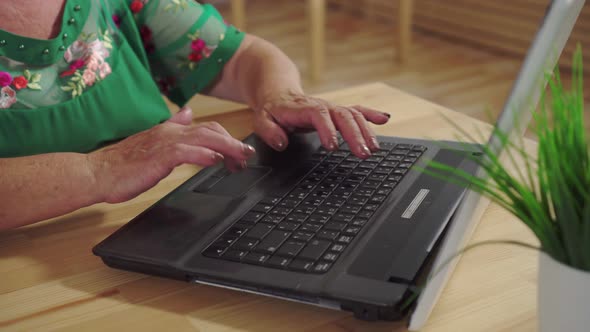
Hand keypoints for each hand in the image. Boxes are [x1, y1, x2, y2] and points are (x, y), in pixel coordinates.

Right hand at [87, 107, 254, 202]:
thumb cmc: (123, 164)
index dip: (226, 138)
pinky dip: (204, 154)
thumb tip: (187, 112)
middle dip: (233, 143)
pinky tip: (216, 160)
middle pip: (211, 131)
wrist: (97, 172)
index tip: (240, 151)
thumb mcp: (153, 141)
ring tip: (241, 157)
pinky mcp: (159, 157)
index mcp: (170, 130)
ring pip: (204, 139)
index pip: (207, 128)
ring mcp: (165, 143)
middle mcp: (170, 132)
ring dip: (226, 148)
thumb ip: (172, 127)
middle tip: (248, 156)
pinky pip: (186, 152)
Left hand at [253, 90, 390, 157]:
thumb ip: (269, 131)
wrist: (277, 89)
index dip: (327, 129)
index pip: (318, 115)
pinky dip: (371, 114)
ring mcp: (331, 108)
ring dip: (366, 131)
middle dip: (355, 134)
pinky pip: (356, 110)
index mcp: (302, 108)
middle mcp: (321, 106)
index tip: (333, 146)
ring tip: (374, 149)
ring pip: (353, 115)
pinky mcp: (336, 111)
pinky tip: (385, 120)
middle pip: (342, 115)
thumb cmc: (271, 108)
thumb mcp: (261, 119)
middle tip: (363, 153)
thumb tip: (281, 143)